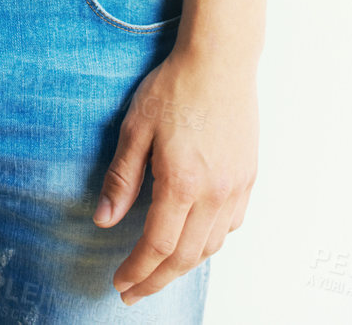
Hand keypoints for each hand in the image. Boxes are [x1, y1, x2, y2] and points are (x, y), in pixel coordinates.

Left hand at [92, 47, 257, 304]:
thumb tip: (103, 219)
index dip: (137, 271)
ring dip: (184, 265)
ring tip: (159, 269)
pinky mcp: (248, 177)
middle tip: (134, 291)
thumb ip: (121, 178)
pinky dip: (210, 241)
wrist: (220, 60)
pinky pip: (231, 225)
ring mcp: (235, 187)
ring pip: (211, 246)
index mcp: (182, 182)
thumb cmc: (176, 86)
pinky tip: (194, 237)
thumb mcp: (135, 127)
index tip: (120, 283)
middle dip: (157, 280)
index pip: (157, 246)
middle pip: (185, 257)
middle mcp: (214, 193)